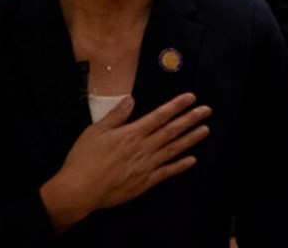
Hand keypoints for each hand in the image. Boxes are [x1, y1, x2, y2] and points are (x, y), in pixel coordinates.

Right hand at [40, 92, 210, 233]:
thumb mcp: (96, 130)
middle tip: (207, 110)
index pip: (159, 115)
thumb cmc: (84, 158)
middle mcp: (143, 148)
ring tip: (205, 130)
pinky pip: (167, 172)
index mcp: (132, 133)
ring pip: (173, 150)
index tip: (191, 98)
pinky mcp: (145, 183)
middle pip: (171, 131)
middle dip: (190, 119)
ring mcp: (146, 166)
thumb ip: (116, 115)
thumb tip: (131, 99)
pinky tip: (192, 160)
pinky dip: (180, 166)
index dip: (176, 106)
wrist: (80, 189)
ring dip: (190, 139)